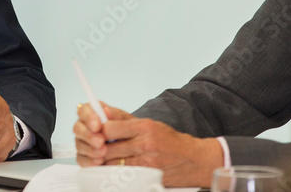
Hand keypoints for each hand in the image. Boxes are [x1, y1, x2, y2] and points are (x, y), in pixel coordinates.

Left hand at [73, 102, 223, 187]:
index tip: (96, 132)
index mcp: (144, 126)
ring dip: (104, 161)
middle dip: (98, 148)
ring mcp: (147, 161)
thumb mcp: (149, 123)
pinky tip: (114, 168)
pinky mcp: (149, 175)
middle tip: (95, 148)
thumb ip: (125, 121)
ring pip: (113, 162)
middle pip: (108, 146)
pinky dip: (116, 171)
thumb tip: (103, 115)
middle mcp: (145, 143)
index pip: (109, 127)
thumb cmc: (171, 141)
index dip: (99, 130)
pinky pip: (124, 174)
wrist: (195, 160)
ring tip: (103, 158)